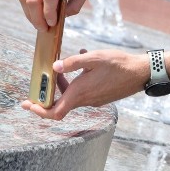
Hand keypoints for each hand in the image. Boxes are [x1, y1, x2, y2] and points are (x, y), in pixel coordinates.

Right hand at [19, 0, 90, 29]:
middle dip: (36, 19)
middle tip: (43, 29)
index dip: (48, 13)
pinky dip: (27, 6)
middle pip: (33, 0)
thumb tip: (62, 17)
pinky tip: (35, 13)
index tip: (53, 23)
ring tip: (38, 23)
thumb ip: (76, 5)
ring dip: (29, 14)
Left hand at [21, 48, 145, 119]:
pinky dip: (78, 81)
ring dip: (64, 83)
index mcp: (80, 92)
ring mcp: (94, 99)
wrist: (141, 73)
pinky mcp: (101, 96)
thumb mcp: (94, 58)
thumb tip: (54, 67)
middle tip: (43, 80)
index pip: (55, 112)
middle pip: (61, 103)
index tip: (28, 104)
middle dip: (50, 92)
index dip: (39, 111)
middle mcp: (86, 100)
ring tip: (64, 66)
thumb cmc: (119, 65)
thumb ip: (73, 62)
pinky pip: (83, 91)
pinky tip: (84, 61)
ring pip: (72, 95)